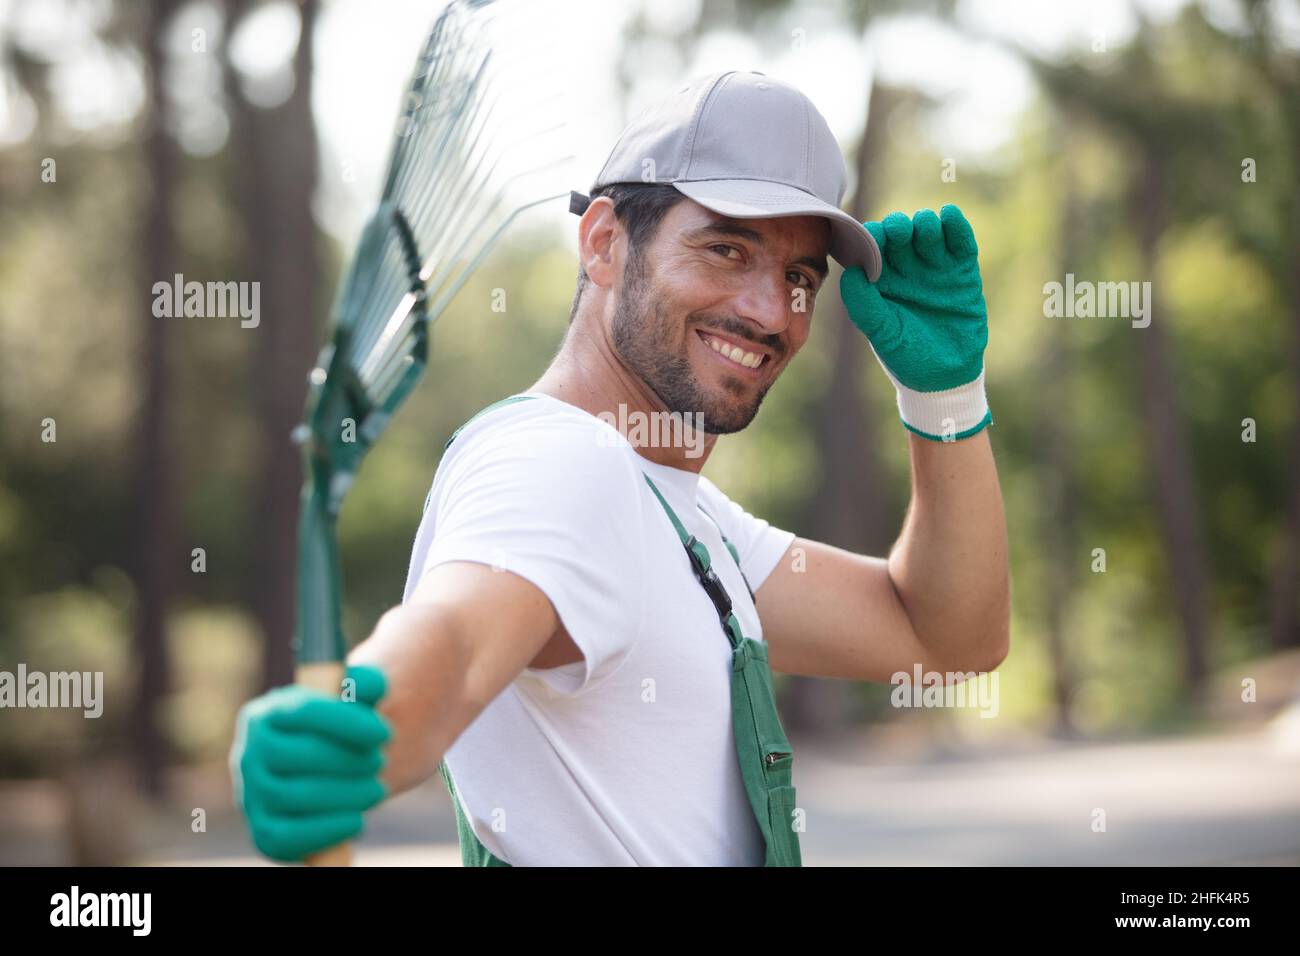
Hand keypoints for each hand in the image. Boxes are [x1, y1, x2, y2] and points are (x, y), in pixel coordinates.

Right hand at [229, 664, 390, 861]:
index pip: (304, 712)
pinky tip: (356, 820)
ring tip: (375, 788)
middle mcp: (249, 754)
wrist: (322, 771)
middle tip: (379, 760)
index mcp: (267, 714)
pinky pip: (285, 838)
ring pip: (295, 796)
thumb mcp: (349, 701)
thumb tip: (375, 685)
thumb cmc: (338, 730)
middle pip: (299, 756)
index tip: (384, 732)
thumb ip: (363, 685)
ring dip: (345, 794)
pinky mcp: (262, 831)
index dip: (346, 722)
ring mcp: (251, 795)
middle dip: (349, 760)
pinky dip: (325, 831)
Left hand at [839, 205, 991, 441]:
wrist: (946, 375)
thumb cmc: (907, 356)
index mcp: (881, 280)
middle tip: (900, 233)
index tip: (874, 238)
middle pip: (900, 232)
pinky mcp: (963, 271)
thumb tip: (850, 273)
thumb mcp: (883, 333)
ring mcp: (935, 267)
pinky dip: (956, 225)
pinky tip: (949, 215)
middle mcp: (906, 269)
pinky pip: (960, 241)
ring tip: (925, 231)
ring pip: (929, 231)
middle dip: (898, 226)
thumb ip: (864, 306)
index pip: (873, 247)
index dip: (873, 236)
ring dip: (926, 223)